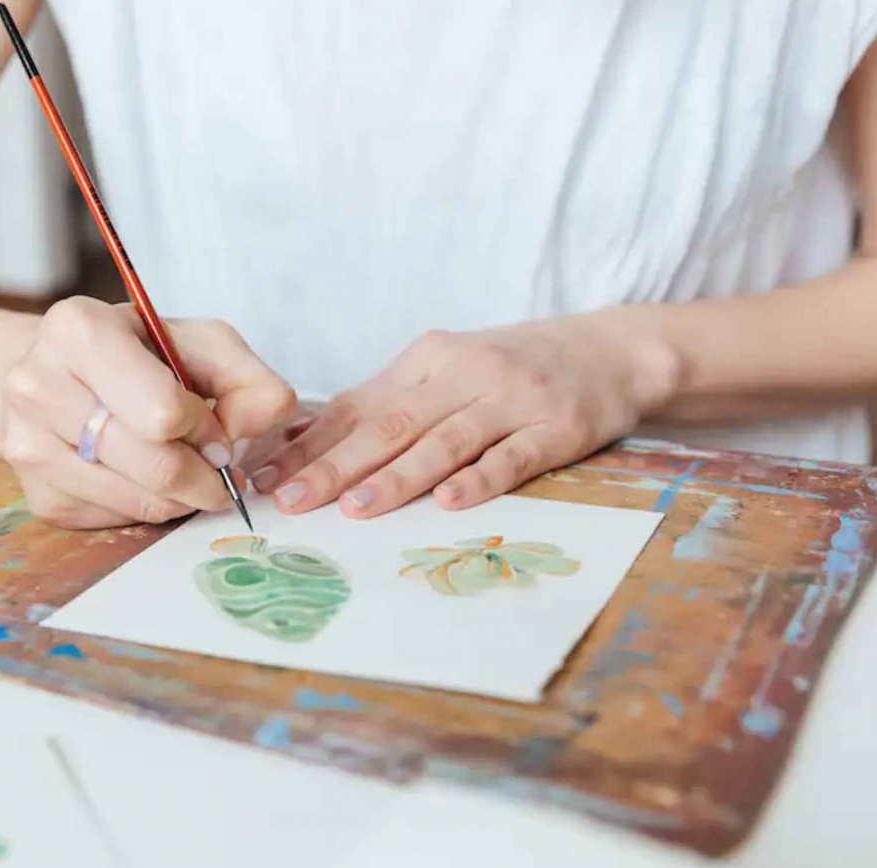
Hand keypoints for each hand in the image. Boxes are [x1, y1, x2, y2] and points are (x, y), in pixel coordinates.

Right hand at [0, 296, 296, 528]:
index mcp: (78, 331)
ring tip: (188, 470)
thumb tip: (265, 420)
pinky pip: (119, 520)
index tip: (215, 428)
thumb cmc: (134, 354)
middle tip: (219, 469)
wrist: (54, 375)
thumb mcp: (197, 342)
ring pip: (140, 501)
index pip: (162, 412)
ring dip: (182, 496)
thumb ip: (247, 377)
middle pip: (154, 466)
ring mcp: (29, 447)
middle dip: (204, 474)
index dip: (205, 428)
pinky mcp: (41, 497)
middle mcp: (38, 386)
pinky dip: (149, 506)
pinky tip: (144, 476)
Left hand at [249, 311, 680, 516]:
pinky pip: (512, 457)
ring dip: (398, 477)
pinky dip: (479, 478)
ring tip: (356, 507)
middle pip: (390, 426)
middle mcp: (463, 375)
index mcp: (425, 361)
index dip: (308, 445)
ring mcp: (512, 400)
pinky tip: (449, 501)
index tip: (265, 477)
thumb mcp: (444, 373)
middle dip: (335, 466)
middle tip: (292, 500)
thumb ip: (382, 406)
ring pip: (444, 442)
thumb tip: (302, 443)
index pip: (356, 407)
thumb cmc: (511, 370)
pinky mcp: (556, 428)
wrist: (610, 350)